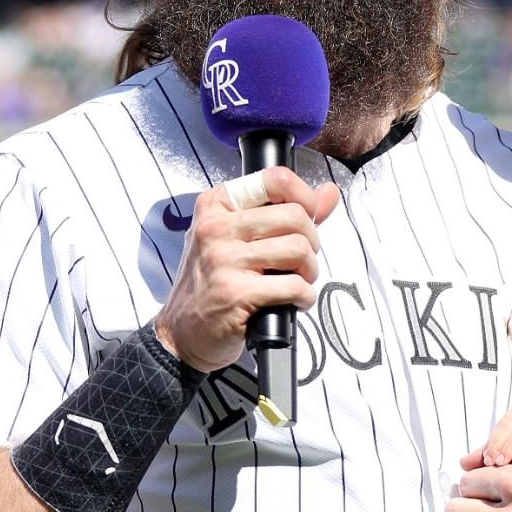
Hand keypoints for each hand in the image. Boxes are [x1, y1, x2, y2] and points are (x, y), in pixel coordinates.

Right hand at [153, 166, 340, 374]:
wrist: (183, 332)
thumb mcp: (238, 239)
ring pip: (298, 250)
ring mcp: (223, 260)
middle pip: (295, 216)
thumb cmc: (212, 283)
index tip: (309, 215)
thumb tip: (328, 193)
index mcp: (216, 207)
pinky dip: (304, 297)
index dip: (305, 197)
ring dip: (309, 271)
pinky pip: (294, 286)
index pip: (274, 180)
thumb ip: (285, 213)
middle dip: (310, 242)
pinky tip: (293, 302)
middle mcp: (216, 228)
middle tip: (299, 260)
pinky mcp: (236, 293)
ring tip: (296, 281)